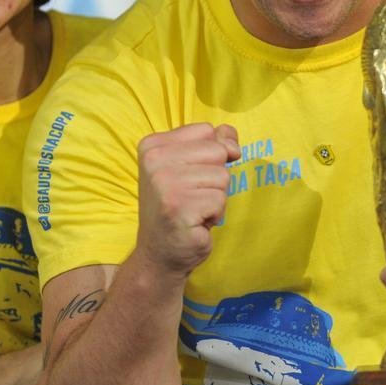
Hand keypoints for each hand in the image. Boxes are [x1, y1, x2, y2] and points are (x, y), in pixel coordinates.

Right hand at [136, 123, 238, 277]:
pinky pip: (220, 200)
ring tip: (193, 209)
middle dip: (214, 177)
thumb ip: (213, 143)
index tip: (188, 176)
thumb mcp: (190, 167)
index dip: (210, 155)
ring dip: (215, 197)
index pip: (207, 130)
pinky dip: (215, 214)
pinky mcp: (179, 208)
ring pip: (222, 177)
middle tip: (192, 196)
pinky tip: (195, 223)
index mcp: (153, 145)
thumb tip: (232, 142)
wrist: (159, 254)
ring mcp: (165, 185)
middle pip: (218, 151)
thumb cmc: (178, 206)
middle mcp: (154, 161)